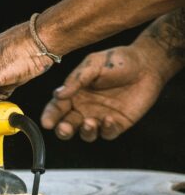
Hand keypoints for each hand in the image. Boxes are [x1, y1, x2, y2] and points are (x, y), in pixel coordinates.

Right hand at [41, 46, 163, 141]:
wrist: (147, 64)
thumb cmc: (118, 61)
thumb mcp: (94, 64)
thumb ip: (76, 80)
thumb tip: (57, 94)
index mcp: (73, 94)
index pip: (57, 108)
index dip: (50, 116)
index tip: (46, 123)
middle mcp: (83, 108)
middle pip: (67, 125)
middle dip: (63, 130)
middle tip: (64, 129)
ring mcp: (99, 118)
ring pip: (85, 133)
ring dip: (85, 131)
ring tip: (90, 122)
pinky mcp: (116, 124)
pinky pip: (107, 133)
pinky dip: (106, 130)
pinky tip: (109, 119)